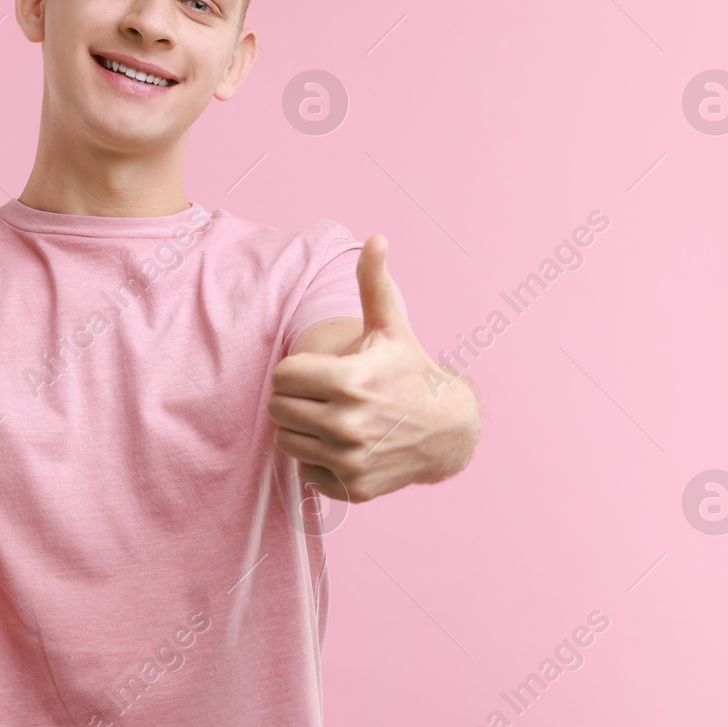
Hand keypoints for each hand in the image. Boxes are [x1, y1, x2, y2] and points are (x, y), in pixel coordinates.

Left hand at [267, 236, 477, 502]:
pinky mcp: (353, 488)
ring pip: (285, 441)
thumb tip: (376, 238)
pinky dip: (317, 460)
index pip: (281, 377)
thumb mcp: (391, 327)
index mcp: (350, 381)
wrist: (449, 431)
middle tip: (322, 394)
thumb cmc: (410, 371)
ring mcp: (350, 459)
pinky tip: (342, 445)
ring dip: (300, 428)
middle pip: (278, 409)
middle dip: (295, 398)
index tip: (318, 370)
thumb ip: (374, 283)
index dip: (296, 370)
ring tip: (329, 416)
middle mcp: (348, 424)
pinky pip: (305, 472)